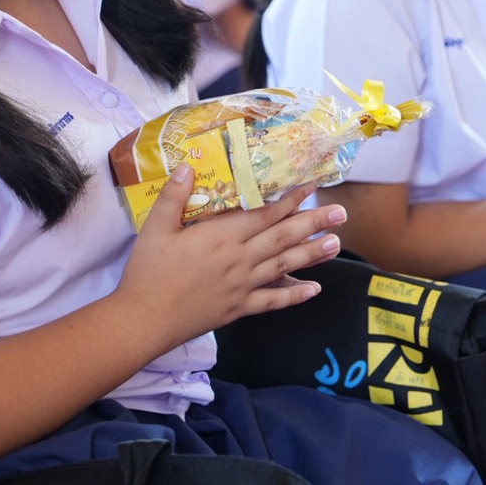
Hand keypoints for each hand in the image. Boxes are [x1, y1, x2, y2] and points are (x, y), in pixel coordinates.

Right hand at [116, 167, 343, 348]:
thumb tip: (186, 166)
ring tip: (336, 244)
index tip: (312, 187)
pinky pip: (273, 301)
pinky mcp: (238, 308)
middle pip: (283, 238)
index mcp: (221, 237)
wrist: (144, 319)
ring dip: (312, 255)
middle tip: (341, 214)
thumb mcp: (155, 228)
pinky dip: (294, 295)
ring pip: (284, 266)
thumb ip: (174, 197)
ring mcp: (242, 286)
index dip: (290, 200)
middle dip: (314, 223)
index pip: (264, 214)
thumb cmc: (148, 272)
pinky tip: (313, 290)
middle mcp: (239, 260)